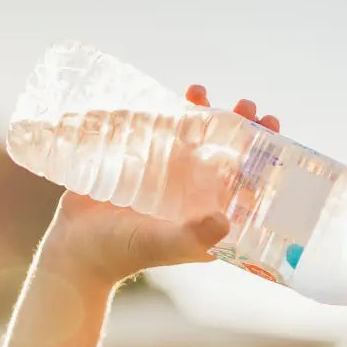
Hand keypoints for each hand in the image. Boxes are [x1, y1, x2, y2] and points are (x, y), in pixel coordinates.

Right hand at [37, 86, 281, 286]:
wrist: (74, 248)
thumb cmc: (120, 253)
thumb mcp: (160, 245)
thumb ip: (192, 237)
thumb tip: (226, 220)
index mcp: (210, 218)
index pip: (247, 185)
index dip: (265, 160)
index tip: (273, 133)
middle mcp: (195, 196)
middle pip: (227, 155)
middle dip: (241, 128)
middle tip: (247, 106)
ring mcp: (170, 178)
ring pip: (196, 139)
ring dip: (206, 114)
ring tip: (202, 92)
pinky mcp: (143, 164)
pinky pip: (163, 133)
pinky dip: (172, 112)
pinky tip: (176, 96)